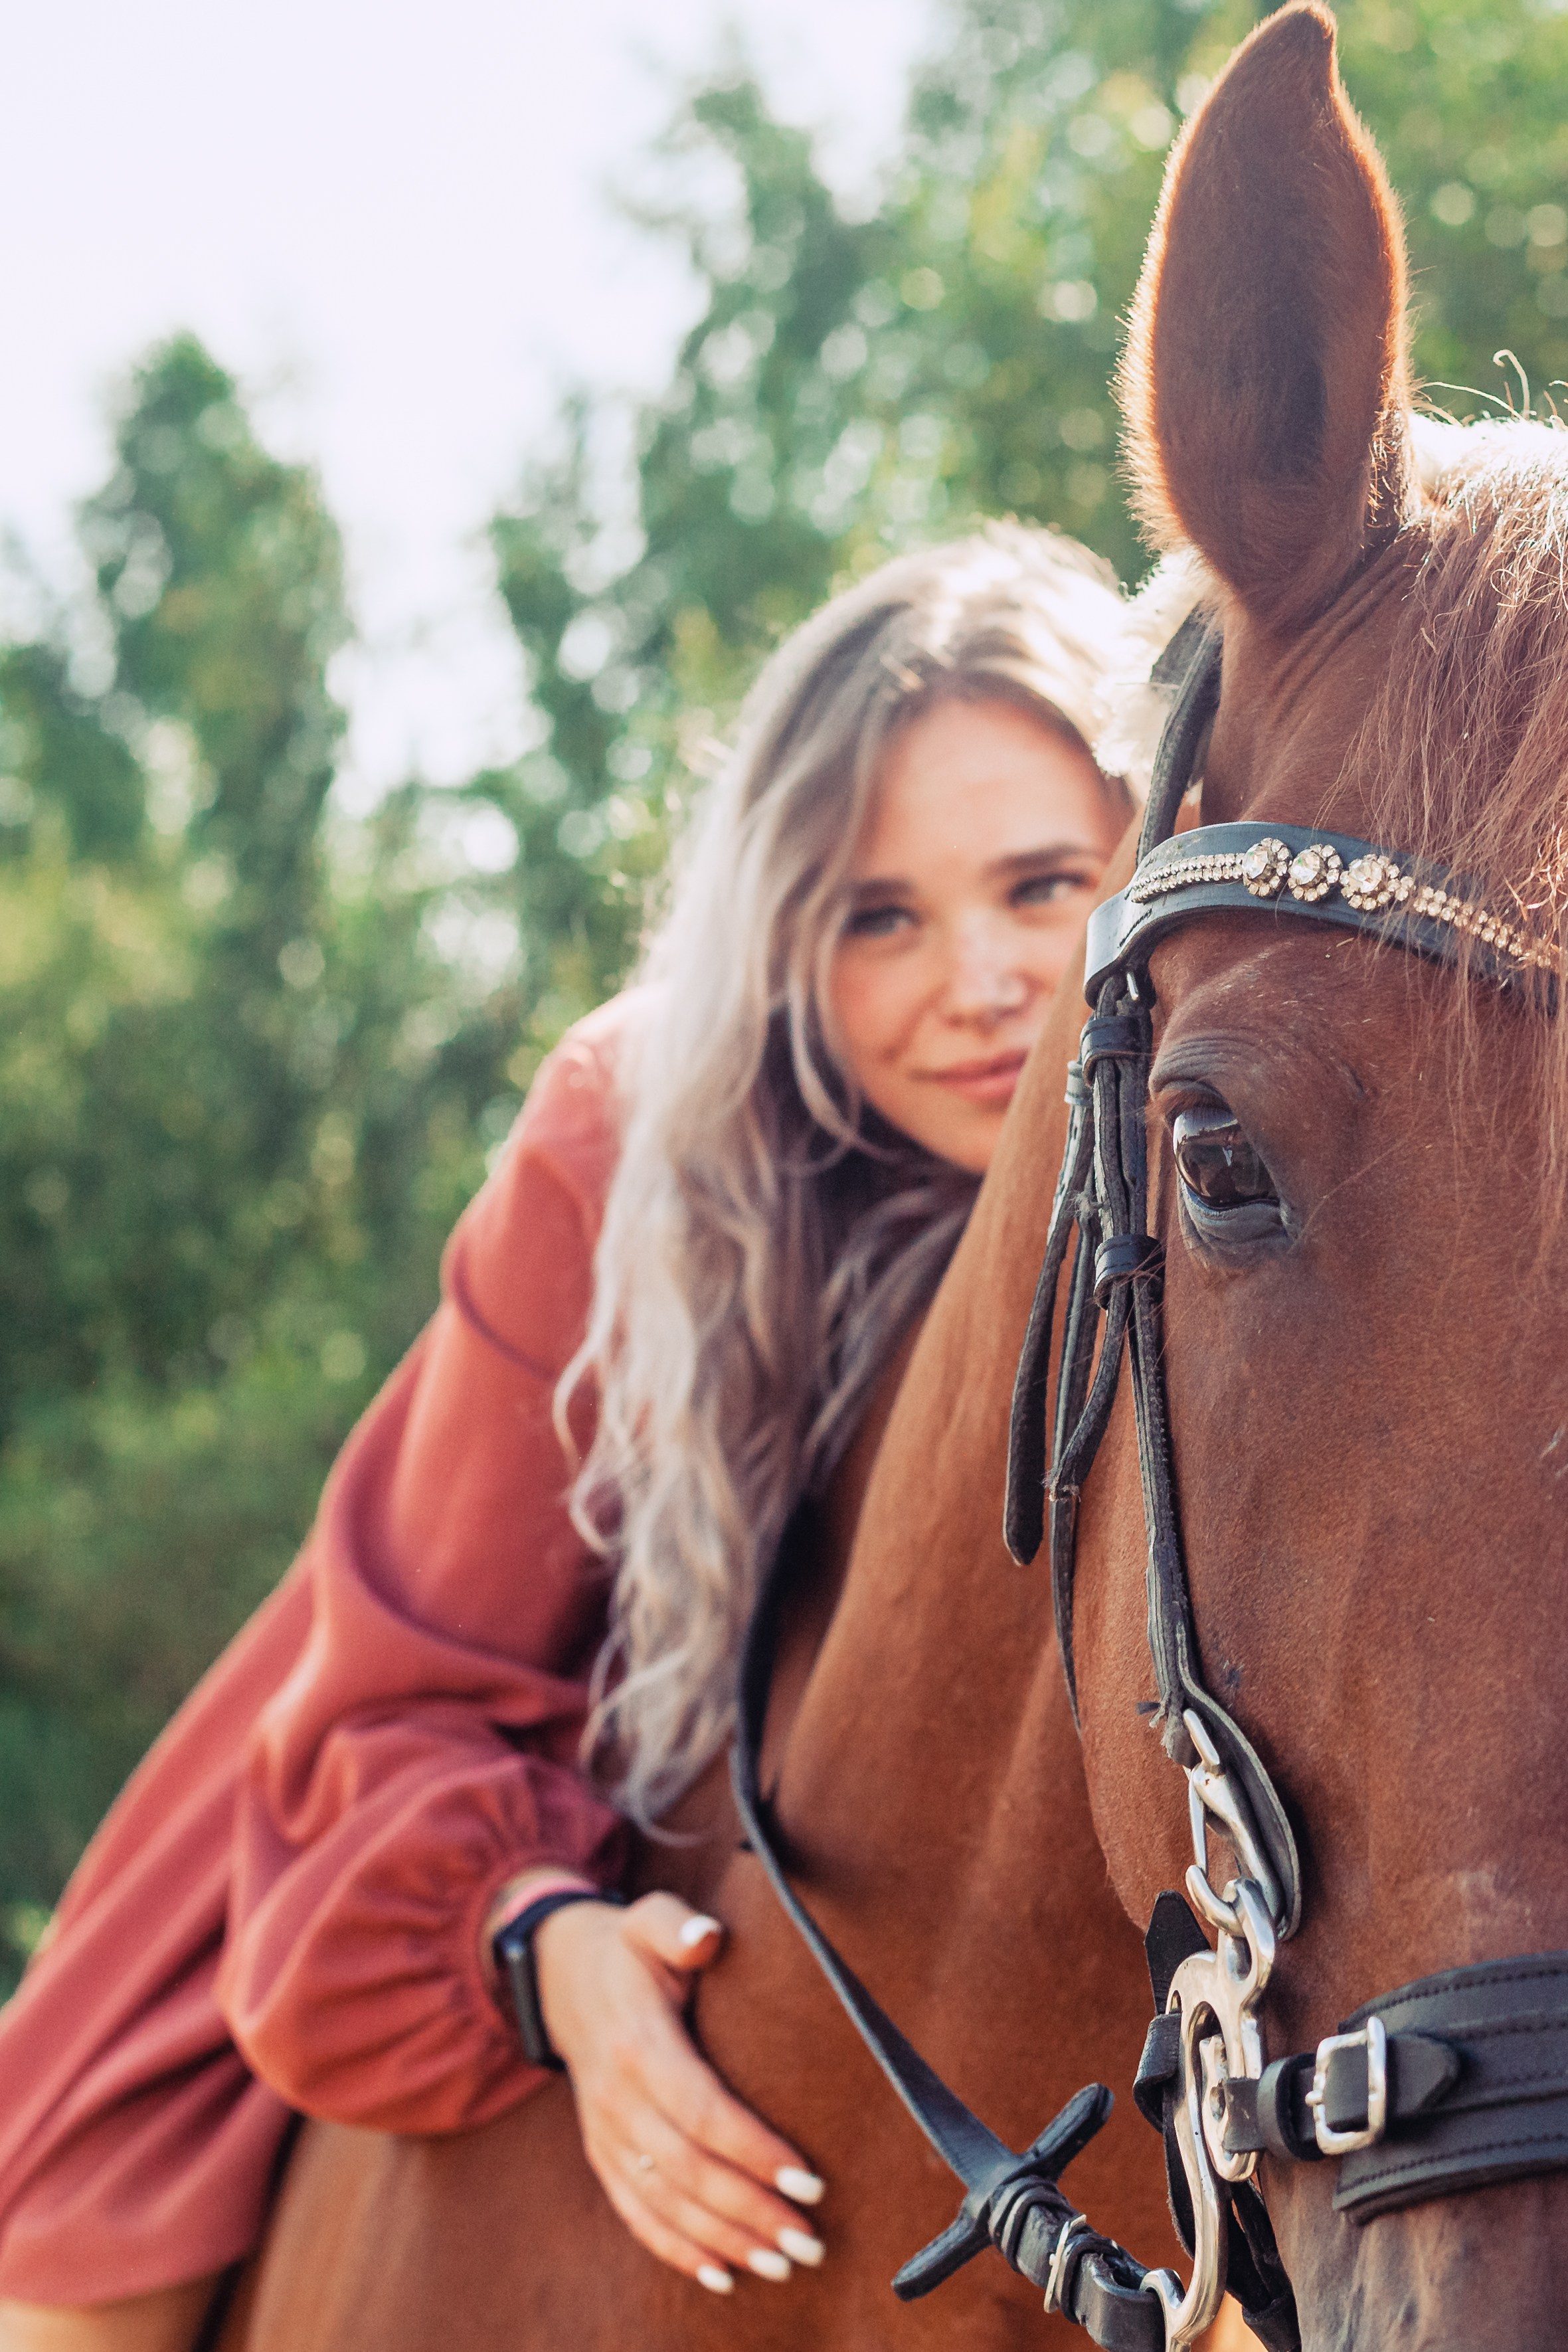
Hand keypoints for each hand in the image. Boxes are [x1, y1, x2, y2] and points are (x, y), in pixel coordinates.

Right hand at [533, 1891, 826, 2293]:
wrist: (563, 1978)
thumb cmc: (629, 1950)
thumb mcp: (648, 1919)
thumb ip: (675, 1925)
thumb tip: (706, 1935)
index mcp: (638, 2044)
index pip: (701, 2109)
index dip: (752, 2149)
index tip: (808, 2178)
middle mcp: (617, 2099)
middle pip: (688, 2171)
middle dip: (751, 2211)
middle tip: (811, 2241)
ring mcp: (607, 2133)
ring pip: (665, 2203)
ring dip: (725, 2240)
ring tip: (784, 2265)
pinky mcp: (603, 2155)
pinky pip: (636, 2213)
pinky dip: (676, 2250)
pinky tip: (722, 2276)